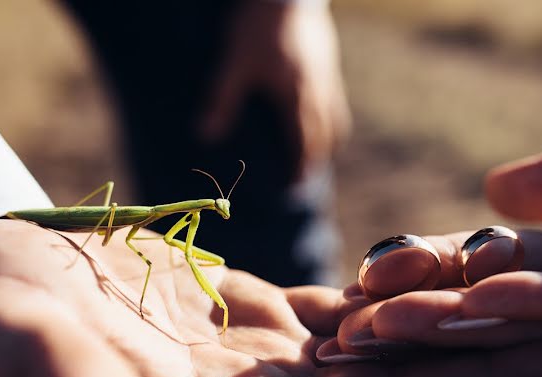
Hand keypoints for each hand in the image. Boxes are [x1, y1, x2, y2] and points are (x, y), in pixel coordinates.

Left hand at [200, 1, 350, 178]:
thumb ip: (221, 100)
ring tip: (319, 151)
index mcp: (296, 98)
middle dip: (316, 158)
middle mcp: (317, 92)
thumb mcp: (234, 63)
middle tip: (306, 174)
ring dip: (328, 139)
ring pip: (335, 117)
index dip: (299, 166)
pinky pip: (336, 97)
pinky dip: (331, 115)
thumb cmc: (259, 26)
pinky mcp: (329, 61)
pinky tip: (320, 112)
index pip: (302, 143)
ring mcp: (327, 76)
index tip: (295, 185)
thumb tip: (204, 136)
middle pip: (325, 135)